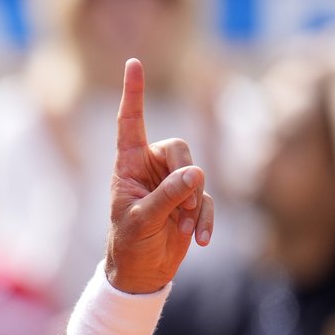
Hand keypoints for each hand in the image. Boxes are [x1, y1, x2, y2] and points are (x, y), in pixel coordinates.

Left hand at [105, 58, 212, 292]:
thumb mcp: (142, 220)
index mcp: (128, 163)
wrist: (142, 272)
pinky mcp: (191, 200)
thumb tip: (196, 173)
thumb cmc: (130, 243)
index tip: (133, 62)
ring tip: (181, 230)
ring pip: (197, 175)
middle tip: (182, 207)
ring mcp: (173, 182)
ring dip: (194, 205)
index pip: (130, 122)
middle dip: (185, 177)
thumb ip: (167, 196)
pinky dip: (205, 219)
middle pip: (180, 149)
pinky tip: (200, 240)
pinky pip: (207, 200)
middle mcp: (151, 166)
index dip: (132, 92)